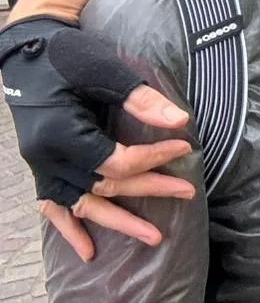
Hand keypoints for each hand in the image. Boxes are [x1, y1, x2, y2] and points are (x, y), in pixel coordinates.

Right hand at [0, 17, 193, 261]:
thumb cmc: (68, 56)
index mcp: (60, 134)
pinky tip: (89, 252)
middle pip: (103, 186)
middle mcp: (47, 157)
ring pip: (80, 204)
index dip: (152, 158)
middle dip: (148, 189)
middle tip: (188, 192)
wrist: (28, 50)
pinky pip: (52, 206)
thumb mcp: (106, 71)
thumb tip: (180, 122)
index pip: (115, 161)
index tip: (184, 148)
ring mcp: (41, 166)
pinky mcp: (43, 166)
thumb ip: (140, 99)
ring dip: (117, 222)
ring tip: (154, 238)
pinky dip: (70, 229)